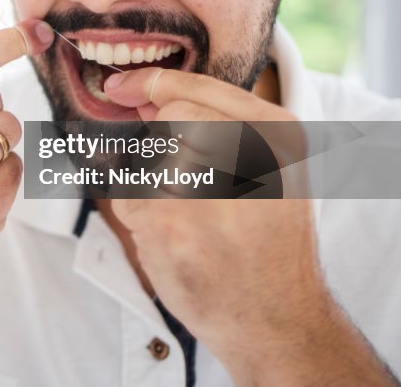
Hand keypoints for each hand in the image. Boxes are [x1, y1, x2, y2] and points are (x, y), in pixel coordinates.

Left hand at [101, 68, 394, 384]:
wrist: (278, 316)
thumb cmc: (266, 241)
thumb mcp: (270, 171)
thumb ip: (214, 126)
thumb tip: (148, 98)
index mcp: (278, 133)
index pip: (195, 88)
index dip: (150, 83)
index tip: (122, 86)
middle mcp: (249, 152)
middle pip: (167, 120)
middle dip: (163, 147)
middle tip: (188, 185)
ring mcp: (209, 187)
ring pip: (146, 159)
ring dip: (153, 188)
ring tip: (193, 222)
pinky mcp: (172, 223)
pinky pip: (130, 199)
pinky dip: (142, 220)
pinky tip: (179, 243)